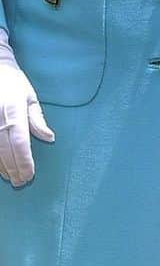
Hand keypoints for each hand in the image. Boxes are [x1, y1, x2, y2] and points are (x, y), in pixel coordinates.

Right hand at [0, 29, 53, 186]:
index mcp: (14, 109)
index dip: (24, 160)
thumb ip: (37, 119)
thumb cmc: (14, 83)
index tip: (30, 174)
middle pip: (5, 150)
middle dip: (14, 168)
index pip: (20, 140)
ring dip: (3, 167)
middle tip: (23, 181)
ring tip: (12, 177)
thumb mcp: (30, 96)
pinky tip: (0, 168)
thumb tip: (49, 138)